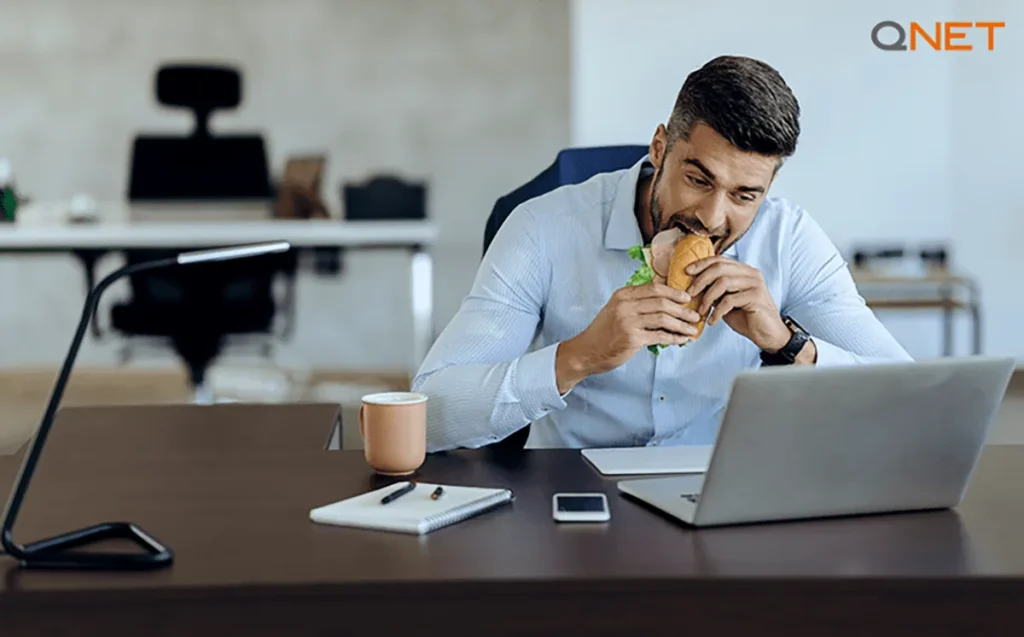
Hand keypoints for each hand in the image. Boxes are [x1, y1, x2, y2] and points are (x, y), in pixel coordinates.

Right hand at [555, 283, 701, 391]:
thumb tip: (663, 294)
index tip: (686, 298)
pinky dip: (674, 338)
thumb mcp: (616, 309)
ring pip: (663, 318)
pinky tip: (681, 340)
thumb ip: (636, 301)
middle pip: (662, 302)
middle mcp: (625, 305)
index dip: (674, 292)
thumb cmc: (604, 332)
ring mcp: (628, 321)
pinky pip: (660, 336)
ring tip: (692, 330)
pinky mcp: (632, 338)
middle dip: (682, 309)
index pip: (654, 288)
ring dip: (681, 325)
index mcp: (622, 295)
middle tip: (695, 315)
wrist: (586, 351)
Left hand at [684, 256, 791, 351]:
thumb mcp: (726, 301)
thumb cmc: (746, 317)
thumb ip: (715, 291)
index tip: (686, 272)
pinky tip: (712, 321)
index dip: (701, 264)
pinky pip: (729, 300)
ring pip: (723, 282)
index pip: (720, 260)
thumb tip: (692, 286)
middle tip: (689, 294)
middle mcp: (751, 273)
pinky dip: (717, 311)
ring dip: (707, 298)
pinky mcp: (756, 297)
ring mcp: (755, 284)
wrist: (768, 334)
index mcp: (744, 271)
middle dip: (700, 280)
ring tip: (701, 311)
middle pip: (719, 268)